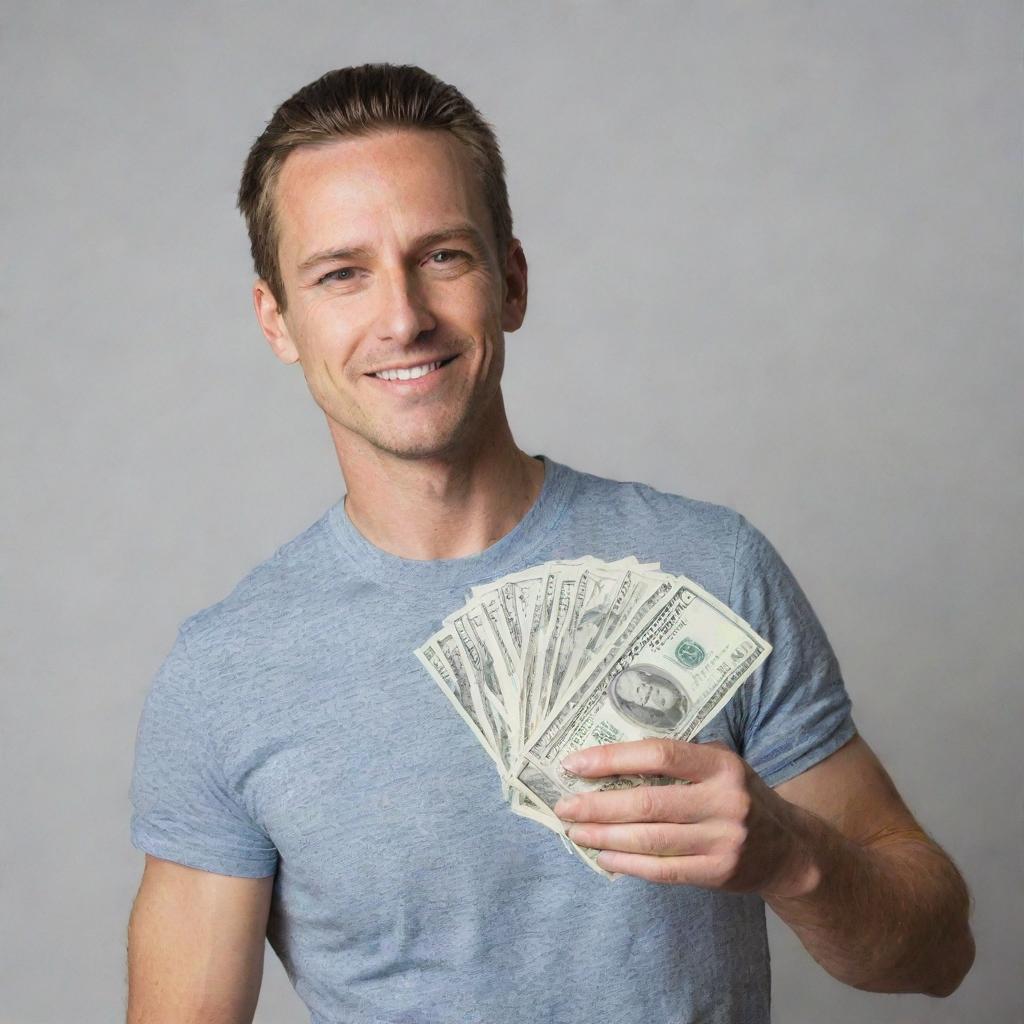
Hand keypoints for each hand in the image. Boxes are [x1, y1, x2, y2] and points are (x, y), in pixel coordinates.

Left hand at [553, 738, 817, 894]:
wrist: (790, 849)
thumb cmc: (739, 797)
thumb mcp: (722, 765)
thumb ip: (680, 760)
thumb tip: (609, 755)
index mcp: (721, 764)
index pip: (659, 754)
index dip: (613, 758)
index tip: (575, 764)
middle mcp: (725, 800)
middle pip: (648, 801)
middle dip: (598, 805)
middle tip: (565, 806)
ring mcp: (723, 840)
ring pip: (650, 839)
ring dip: (605, 837)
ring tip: (576, 831)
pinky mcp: (719, 873)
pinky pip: (663, 870)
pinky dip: (629, 864)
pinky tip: (604, 857)